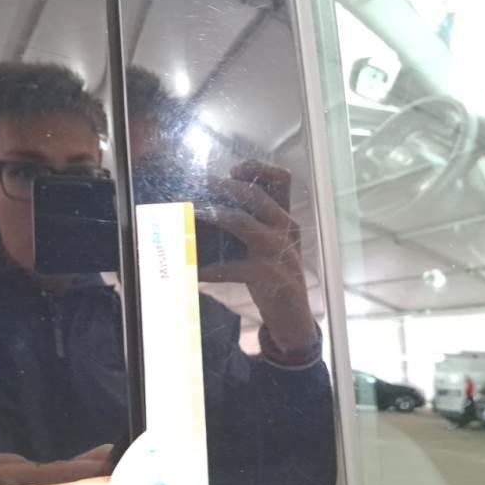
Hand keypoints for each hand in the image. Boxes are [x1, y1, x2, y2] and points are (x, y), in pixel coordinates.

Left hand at [197, 160, 316, 354]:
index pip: (282, 180)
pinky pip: (236, 267)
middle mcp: (287, 229)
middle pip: (256, 195)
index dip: (258, 168)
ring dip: (213, 216)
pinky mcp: (272, 276)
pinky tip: (195, 272)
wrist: (293, 315)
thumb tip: (208, 207)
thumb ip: (248, 224)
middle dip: (224, 187)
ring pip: (243, 223)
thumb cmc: (272, 275)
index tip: (232, 170)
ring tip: (192, 215)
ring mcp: (281, 252)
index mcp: (286, 218)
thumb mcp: (266, 245)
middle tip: (199, 186)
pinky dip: (212, 269)